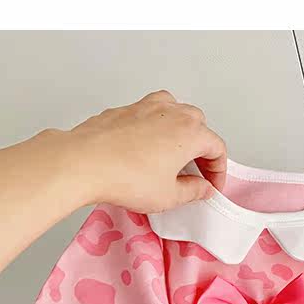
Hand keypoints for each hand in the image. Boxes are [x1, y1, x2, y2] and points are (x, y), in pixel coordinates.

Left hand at [68, 90, 226, 211]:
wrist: (85, 162)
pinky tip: (146, 149)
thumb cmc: (127, 178)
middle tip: (196, 171)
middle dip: (202, 148)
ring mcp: (146, 107)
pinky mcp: (124, 110)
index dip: (219, 170)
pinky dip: (155, 128)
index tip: (211, 186)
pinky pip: (149, 114)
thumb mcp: (169, 196)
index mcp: (190, 132)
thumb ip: (193, 191)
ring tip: (173, 154)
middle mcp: (171, 112)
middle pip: (198, 124)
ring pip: (174, 111)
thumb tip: (202, 188)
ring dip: (180, 130)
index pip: (217, 147)